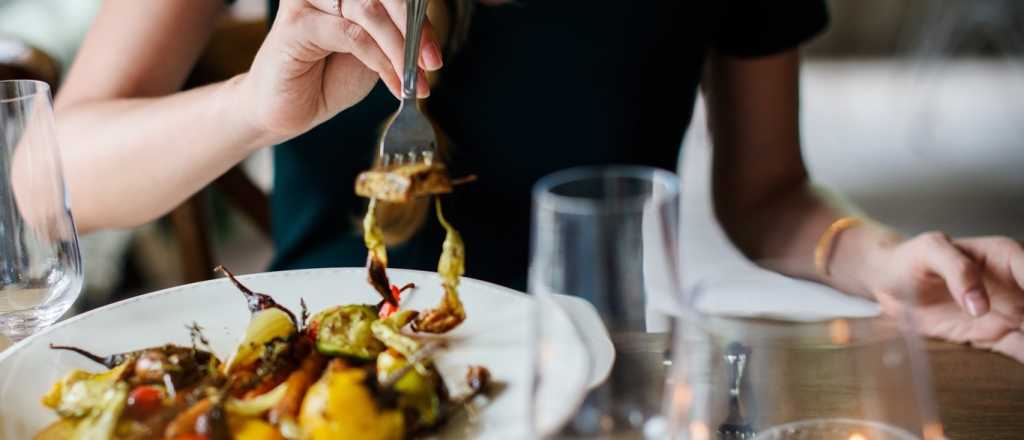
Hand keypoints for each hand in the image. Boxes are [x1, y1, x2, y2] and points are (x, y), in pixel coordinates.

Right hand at [237, 0, 443, 142]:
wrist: (287, 110)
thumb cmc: (327, 77)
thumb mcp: (375, 53)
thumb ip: (396, 35)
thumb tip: (428, 34)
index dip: (419, 16)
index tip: (435, 53)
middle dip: (414, 30)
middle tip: (431, 63)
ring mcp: (308, 0)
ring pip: (370, 11)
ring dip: (399, 48)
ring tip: (413, 80)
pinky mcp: (297, 23)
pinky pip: (352, 35)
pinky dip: (379, 61)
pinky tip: (392, 83)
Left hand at [870, 233, 1023, 361]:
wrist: (889, 281)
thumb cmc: (911, 257)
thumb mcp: (928, 251)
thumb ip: (956, 269)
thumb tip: (980, 306)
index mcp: (1006, 257)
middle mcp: (1016, 285)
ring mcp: (1009, 312)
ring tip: (1023, 342)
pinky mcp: (995, 335)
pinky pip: (1021, 349)